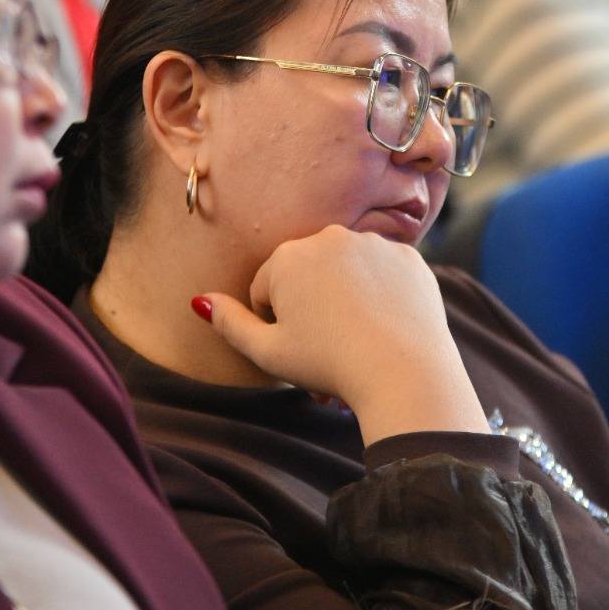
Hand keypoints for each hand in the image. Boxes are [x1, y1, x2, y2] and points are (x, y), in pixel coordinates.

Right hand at [198, 226, 488, 442]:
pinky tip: (385, 326)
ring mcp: (374, 244)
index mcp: (288, 256)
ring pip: (347, 273)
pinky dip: (381, 295)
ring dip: (345, 299)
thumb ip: (229, 323)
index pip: (267, 289)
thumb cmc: (328, 364)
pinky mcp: (409, 257)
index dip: (277, 325)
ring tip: (356, 341)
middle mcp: (330, 237)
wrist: (403, 372)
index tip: (297, 347)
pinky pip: (384, 274)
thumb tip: (199, 300)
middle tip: (327, 351)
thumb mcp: (268, 353)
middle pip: (308, 276)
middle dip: (311, 308)